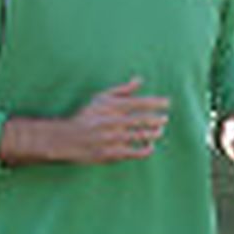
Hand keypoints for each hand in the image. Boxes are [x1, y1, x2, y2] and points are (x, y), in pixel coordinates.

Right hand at [2, 77, 168, 165]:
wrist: (66, 139)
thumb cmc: (85, 117)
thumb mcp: (100, 100)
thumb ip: (122, 90)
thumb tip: (140, 80)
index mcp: (109, 107)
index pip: (139, 102)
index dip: (156, 102)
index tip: (167, 102)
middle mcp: (111, 122)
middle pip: (142, 119)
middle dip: (157, 118)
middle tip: (164, 118)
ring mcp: (111, 139)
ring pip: (140, 136)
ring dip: (154, 133)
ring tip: (159, 131)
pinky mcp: (111, 153)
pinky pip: (135, 152)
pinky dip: (146, 150)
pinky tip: (149, 146)